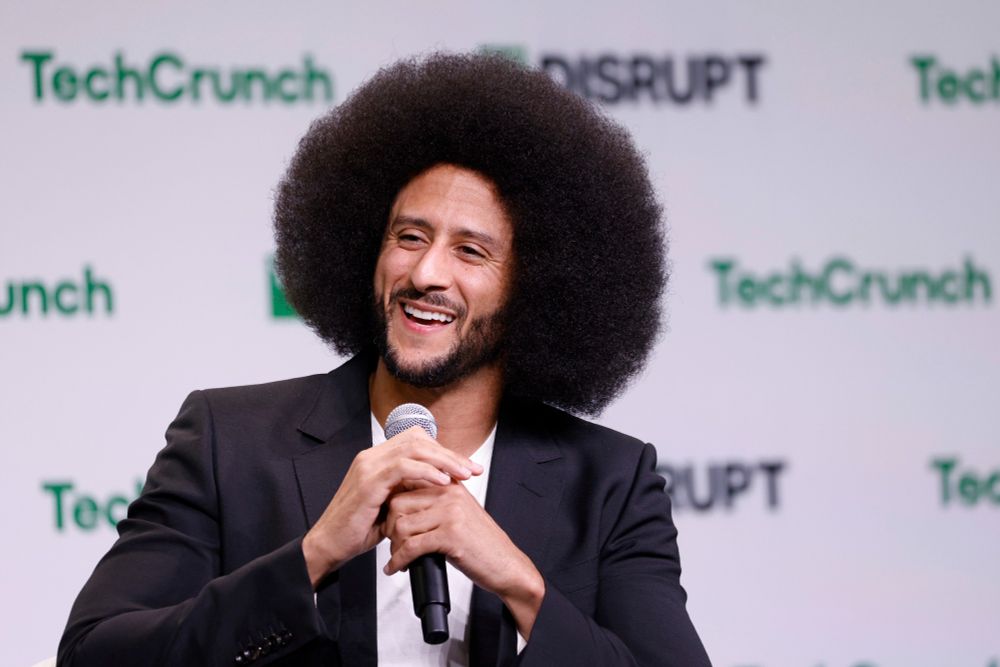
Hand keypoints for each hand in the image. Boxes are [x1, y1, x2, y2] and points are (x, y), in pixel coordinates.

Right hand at [301, 426, 482, 586]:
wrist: (329, 545)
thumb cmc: (358, 528)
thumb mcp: (391, 505)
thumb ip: (410, 490)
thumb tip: (441, 485)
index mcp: (377, 458)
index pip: (417, 440)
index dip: (443, 450)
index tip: (465, 466)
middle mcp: (372, 456)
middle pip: (419, 439)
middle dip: (450, 453)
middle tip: (473, 469)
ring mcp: (368, 466)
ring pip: (414, 448)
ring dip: (443, 460)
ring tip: (464, 474)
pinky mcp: (367, 481)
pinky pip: (402, 467)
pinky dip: (426, 471)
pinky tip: (442, 481)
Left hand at [381, 482, 545, 637]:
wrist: (507, 565)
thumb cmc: (482, 544)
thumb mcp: (459, 514)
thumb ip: (435, 504)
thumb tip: (399, 506)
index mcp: (450, 486)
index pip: (405, 486)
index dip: (391, 509)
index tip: (389, 525)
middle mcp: (450, 495)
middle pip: (398, 504)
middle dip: (389, 528)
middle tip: (393, 543)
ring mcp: (451, 514)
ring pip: (402, 525)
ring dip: (394, 547)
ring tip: (398, 557)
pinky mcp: (451, 536)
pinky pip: (412, 546)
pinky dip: (399, 560)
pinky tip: (397, 567)